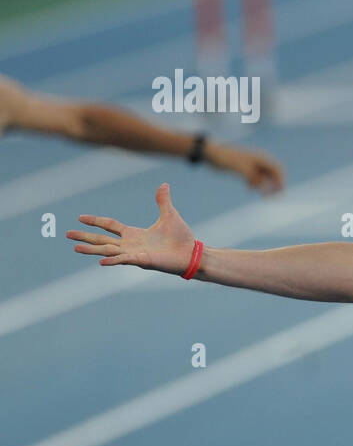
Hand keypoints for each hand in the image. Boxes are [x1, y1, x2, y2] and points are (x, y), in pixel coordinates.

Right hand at [67, 183, 196, 273]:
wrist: (192, 253)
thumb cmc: (181, 238)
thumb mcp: (169, 215)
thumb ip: (163, 201)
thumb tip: (164, 184)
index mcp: (134, 233)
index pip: (110, 226)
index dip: (96, 221)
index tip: (80, 218)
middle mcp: (131, 244)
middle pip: (102, 240)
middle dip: (85, 237)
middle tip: (67, 234)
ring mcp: (135, 253)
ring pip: (108, 251)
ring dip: (92, 250)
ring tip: (75, 248)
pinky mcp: (143, 260)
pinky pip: (125, 260)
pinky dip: (113, 260)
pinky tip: (101, 261)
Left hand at [207, 142, 284, 193]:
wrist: (211, 153)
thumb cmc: (227, 158)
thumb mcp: (242, 169)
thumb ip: (254, 178)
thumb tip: (265, 189)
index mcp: (260, 158)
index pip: (277, 169)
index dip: (281, 180)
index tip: (279, 192)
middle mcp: (258, 160)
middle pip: (273, 173)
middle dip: (275, 184)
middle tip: (274, 197)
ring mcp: (251, 165)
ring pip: (264, 176)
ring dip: (265, 186)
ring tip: (264, 196)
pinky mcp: (244, 169)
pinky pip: (255, 177)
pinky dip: (255, 184)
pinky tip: (249, 188)